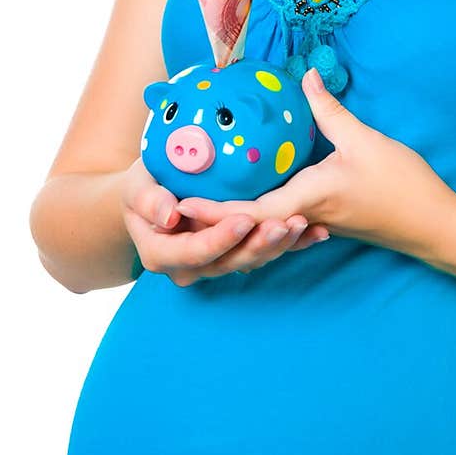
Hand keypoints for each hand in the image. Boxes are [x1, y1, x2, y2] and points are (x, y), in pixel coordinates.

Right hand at [120, 156, 329, 285]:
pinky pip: (266, 251)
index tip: (243, 220)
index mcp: (162, 255)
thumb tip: (169, 215)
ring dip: (281, 245)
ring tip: (304, 224)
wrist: (153, 196)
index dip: (220, 239)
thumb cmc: (143, 187)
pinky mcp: (237, 253)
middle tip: (285, 223)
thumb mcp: (137, 187)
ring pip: (252, 260)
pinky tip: (319, 233)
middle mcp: (191, 268)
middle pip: (229, 261)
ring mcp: (216, 263)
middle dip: (260, 244)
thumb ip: (148, 200)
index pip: (194, 252)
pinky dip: (292, 243)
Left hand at [175, 68, 455, 257]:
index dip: (212, 209)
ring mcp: (316, 223)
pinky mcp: (326, 222)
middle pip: (247, 221)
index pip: (249, 211)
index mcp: (309, 198)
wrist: (434, 225)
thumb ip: (330, 110)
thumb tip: (307, 75)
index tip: (179, 202)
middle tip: (173, 203)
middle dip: (211, 214)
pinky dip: (258, 215)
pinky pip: (282, 221)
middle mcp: (306, 216)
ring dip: (231, 217)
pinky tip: (248, 201)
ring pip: (263, 224)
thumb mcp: (364, 141)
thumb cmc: (402, 185)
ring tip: (200, 202)